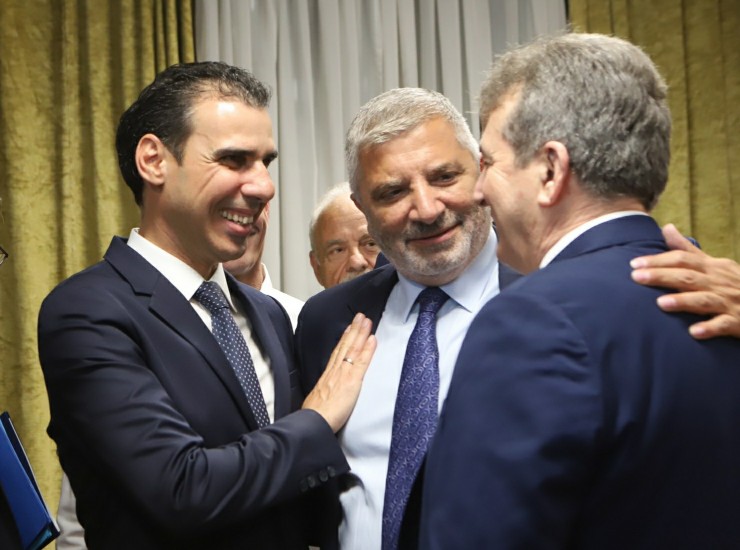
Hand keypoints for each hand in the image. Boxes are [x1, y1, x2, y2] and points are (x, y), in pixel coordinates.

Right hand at [302, 313, 376, 431]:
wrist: (313, 422)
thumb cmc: (314, 417)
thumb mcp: (315, 401)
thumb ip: (322, 393)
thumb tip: (322, 395)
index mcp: (326, 376)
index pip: (337, 353)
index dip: (343, 340)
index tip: (348, 328)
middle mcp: (335, 371)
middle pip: (345, 346)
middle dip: (353, 330)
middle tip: (360, 316)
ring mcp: (343, 374)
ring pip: (353, 349)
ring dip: (361, 333)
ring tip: (367, 321)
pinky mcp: (352, 381)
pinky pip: (362, 362)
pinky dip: (368, 350)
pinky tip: (373, 339)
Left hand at [630, 223, 739, 338]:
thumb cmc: (734, 284)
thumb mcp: (714, 264)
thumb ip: (688, 250)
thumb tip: (666, 228)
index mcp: (712, 267)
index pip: (683, 259)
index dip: (659, 260)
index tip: (634, 263)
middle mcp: (719, 282)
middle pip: (688, 276)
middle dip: (662, 276)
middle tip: (636, 277)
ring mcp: (729, 302)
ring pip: (704, 300)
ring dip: (683, 301)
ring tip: (661, 303)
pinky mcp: (738, 321)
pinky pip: (724, 325)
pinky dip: (710, 328)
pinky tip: (694, 332)